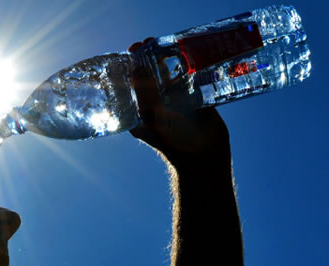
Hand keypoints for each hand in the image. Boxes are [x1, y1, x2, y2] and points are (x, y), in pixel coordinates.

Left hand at [128, 39, 231, 170]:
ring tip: (166, 42)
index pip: (130, 84)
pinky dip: (188, 65)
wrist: (204, 154)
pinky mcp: (194, 97)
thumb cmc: (172, 141)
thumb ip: (144, 93)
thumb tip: (135, 66)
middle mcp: (155, 104)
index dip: (130, 67)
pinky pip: (189, 77)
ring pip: (169, 74)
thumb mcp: (152, 117)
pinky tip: (188, 51)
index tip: (130, 51)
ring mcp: (175, 100)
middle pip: (149, 75)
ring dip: (167, 58)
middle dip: (147, 58)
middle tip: (147, 42)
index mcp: (139, 111)